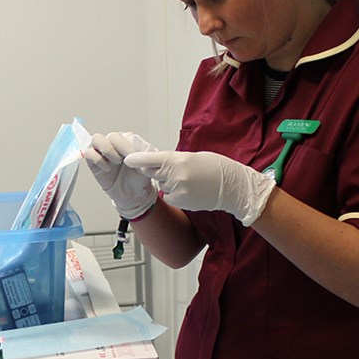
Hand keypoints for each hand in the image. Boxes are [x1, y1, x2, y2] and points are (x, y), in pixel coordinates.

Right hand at [84, 132, 158, 219]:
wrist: (132, 194)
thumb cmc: (140, 178)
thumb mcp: (148, 165)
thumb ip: (145, 156)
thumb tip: (137, 153)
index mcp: (128, 141)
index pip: (125, 136)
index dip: (129, 146)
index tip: (134, 156)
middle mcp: (114, 144)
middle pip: (111, 135)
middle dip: (119, 148)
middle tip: (126, 160)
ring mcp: (103, 152)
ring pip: (97, 139)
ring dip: (107, 150)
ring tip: (116, 161)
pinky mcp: (94, 162)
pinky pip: (89, 153)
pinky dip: (97, 159)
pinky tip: (107, 169)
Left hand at [123, 150, 275, 226]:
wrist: (232, 186)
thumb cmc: (215, 168)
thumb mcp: (193, 157)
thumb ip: (174, 161)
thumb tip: (157, 164)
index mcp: (180, 159)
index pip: (153, 159)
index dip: (138, 160)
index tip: (127, 160)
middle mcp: (176, 175)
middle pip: (154, 172)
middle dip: (157, 171)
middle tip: (173, 170)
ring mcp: (178, 189)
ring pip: (162, 185)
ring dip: (169, 182)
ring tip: (190, 181)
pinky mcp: (180, 201)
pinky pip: (169, 196)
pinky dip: (175, 193)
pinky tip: (190, 191)